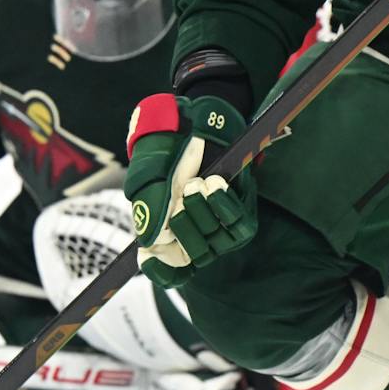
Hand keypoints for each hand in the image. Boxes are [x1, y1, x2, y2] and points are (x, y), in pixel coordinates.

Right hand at [124, 93, 256, 288]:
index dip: (159, 270)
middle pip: (187, 257)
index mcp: (164, 233)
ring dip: (201, 213)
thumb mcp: (148, 172)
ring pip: (211, 246)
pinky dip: (223, 206)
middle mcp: (192, 236)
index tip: (147, 255)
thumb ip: (148, 205)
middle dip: (181, 225)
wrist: (196, 118)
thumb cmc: (167, 147)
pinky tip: (214, 184)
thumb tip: (150, 241)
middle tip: (179, 191)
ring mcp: (218, 229)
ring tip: (196, 182)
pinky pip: (237, 226)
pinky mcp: (241, 215)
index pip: (166, 271)